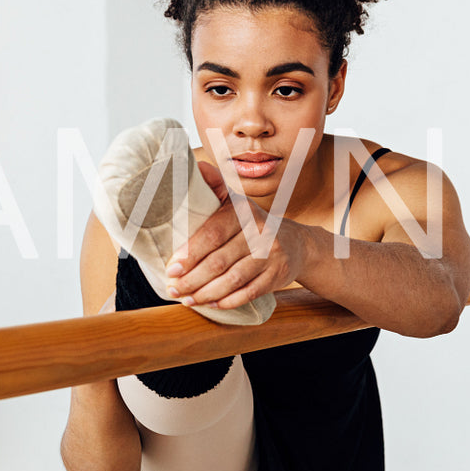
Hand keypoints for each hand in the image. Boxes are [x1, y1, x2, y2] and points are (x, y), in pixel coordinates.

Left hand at [163, 161, 313, 309]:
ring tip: (187, 299)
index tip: (172, 268)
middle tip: (174, 288)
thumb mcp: (237, 202)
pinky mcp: (278, 275)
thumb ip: (215, 185)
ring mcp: (271, 255)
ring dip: (206, 293)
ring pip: (233, 280)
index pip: (213, 234)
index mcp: (244, 212)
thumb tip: (195, 167)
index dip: (190, 253)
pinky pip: (249, 292)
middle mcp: (260, 232)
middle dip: (192, 279)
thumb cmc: (254, 224)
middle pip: (220, 261)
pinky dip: (227, 301)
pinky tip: (211, 303)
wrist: (297, 243)